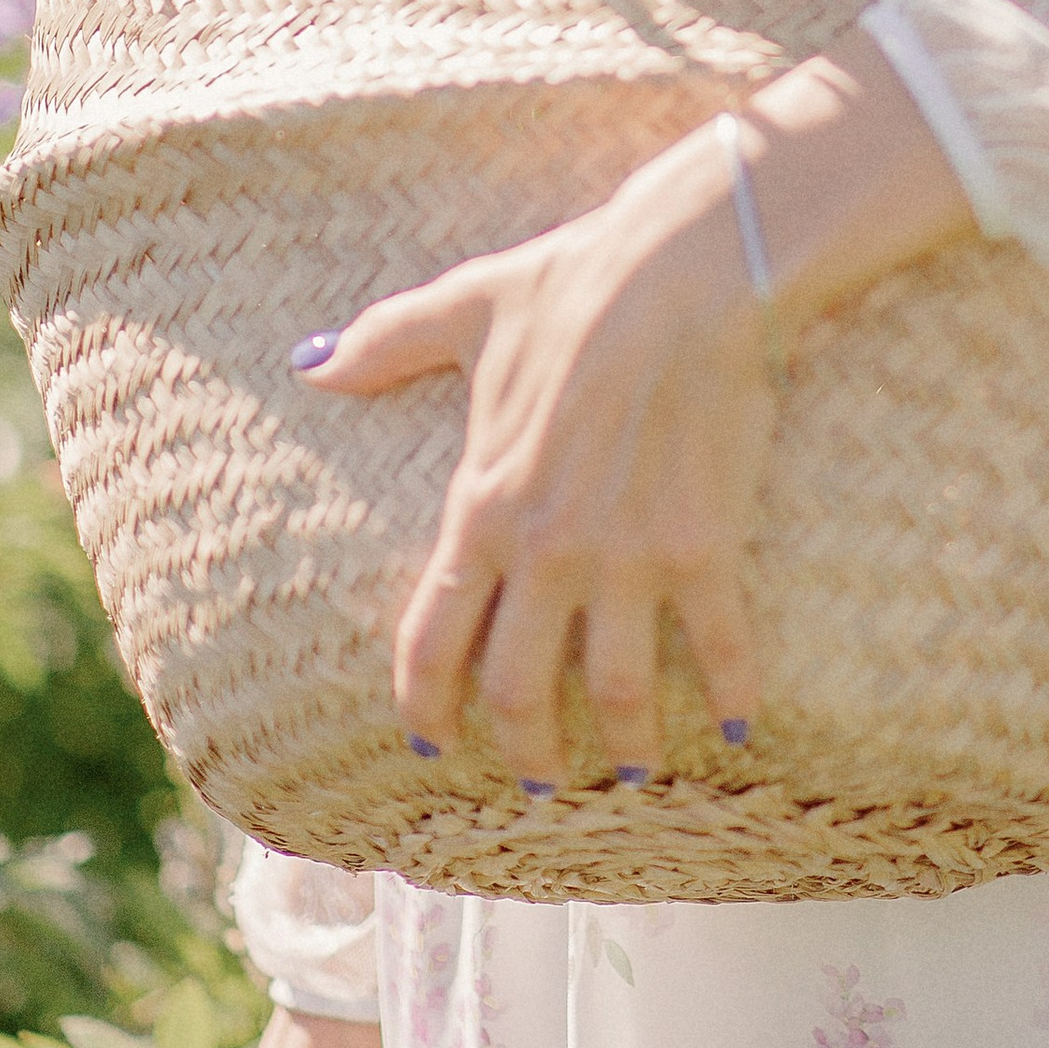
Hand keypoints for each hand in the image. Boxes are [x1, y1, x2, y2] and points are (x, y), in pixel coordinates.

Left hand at [299, 41, 976, 781]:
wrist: (686, 269)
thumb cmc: (575, 283)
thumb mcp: (466, 307)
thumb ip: (383, 343)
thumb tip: (309, 364)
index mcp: (483, 503)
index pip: (433, 637)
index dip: (425, 704)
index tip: (431, 740)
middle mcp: (548, 549)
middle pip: (519, 689)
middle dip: (525, 749)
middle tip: (537, 778)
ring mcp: (628, 556)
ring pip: (615, 690)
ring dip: (624, 743)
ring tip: (633, 768)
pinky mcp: (704, 546)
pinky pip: (718, 645)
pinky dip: (730, 695)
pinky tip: (739, 724)